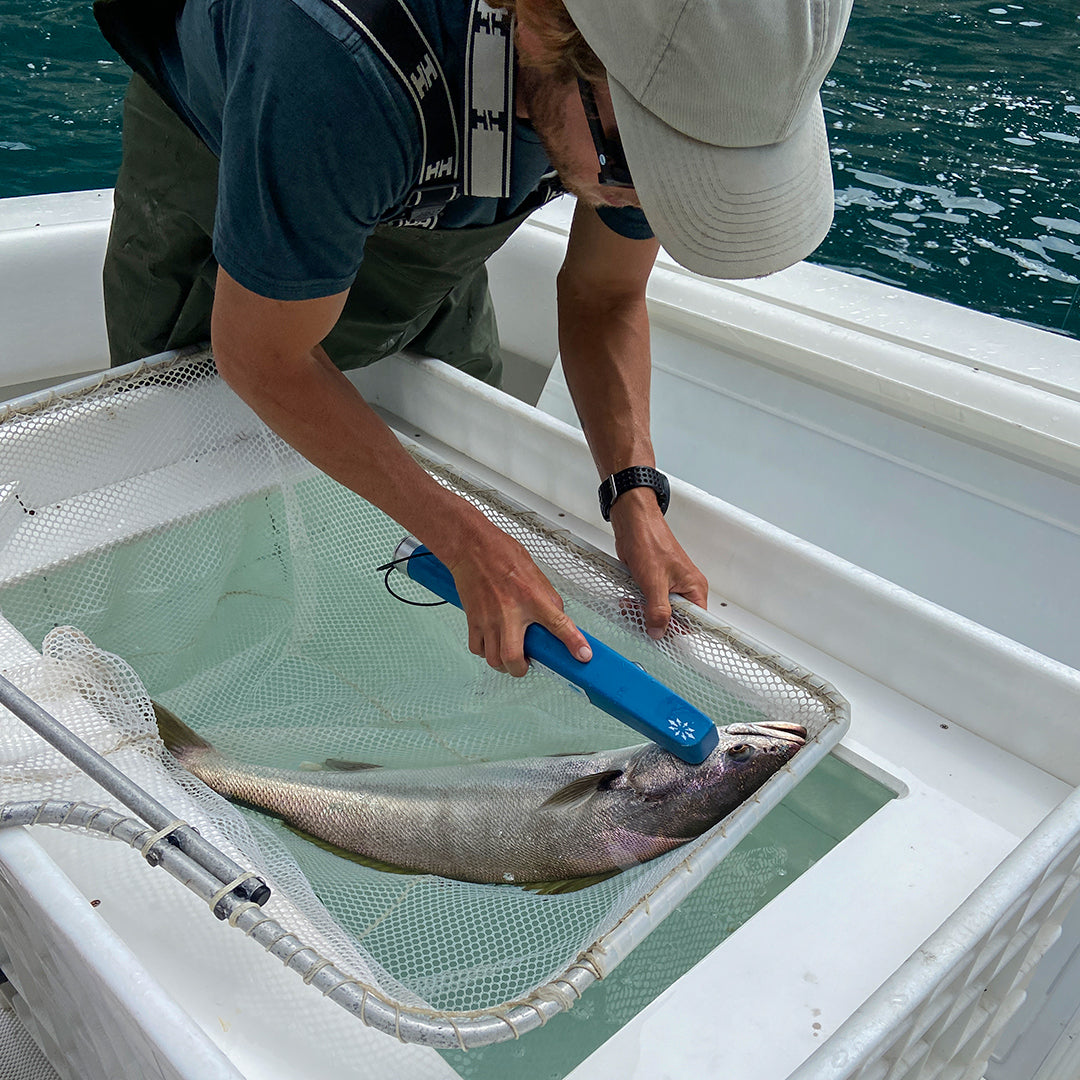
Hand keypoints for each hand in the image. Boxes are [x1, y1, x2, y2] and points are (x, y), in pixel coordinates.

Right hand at [445, 527, 592, 676]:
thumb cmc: (503, 555)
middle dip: (521, 669)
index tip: (582, 656)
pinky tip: (493, 645)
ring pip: (493, 658)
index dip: (573, 642)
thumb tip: (557, 621)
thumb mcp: (536, 575)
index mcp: (532, 597)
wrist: (472, 547)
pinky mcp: (473, 619)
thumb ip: (548, 601)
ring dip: (503, 664)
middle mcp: (510, 611)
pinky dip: (485, 652)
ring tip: (510, 656)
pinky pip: (477, 648)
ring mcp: (489, 618)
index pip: (558, 624)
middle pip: (513, 657)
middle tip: (526, 664)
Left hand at [609, 488, 708, 638]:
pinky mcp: (654, 581)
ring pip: (659, 610)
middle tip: (641, 615)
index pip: (695, 621)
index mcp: (694, 587)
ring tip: (631, 605)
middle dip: (656, 620)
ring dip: (644, 611)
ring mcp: (669, 584)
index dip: (678, 629)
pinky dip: (638, 602)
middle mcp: (684, 587)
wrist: (632, 523)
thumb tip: (659, 630)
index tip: (661, 632)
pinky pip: (649, 600)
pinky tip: (629, 598)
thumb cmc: (649, 541)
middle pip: (675, 619)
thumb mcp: (654, 582)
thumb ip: (658, 610)